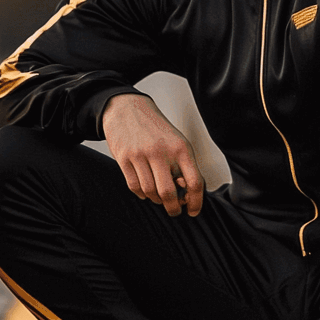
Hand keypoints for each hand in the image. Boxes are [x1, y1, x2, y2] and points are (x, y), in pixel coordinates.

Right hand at [102, 93, 204, 216]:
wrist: (127, 109)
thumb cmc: (156, 129)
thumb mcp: (177, 142)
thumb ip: (183, 166)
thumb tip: (186, 194)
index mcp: (181, 148)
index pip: (194, 182)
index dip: (196, 202)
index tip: (193, 211)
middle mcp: (161, 151)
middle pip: (169, 193)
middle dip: (173, 208)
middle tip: (174, 211)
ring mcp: (141, 155)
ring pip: (150, 192)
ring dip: (156, 200)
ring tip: (158, 197)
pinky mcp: (124, 158)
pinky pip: (134, 187)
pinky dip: (141, 194)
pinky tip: (145, 191)